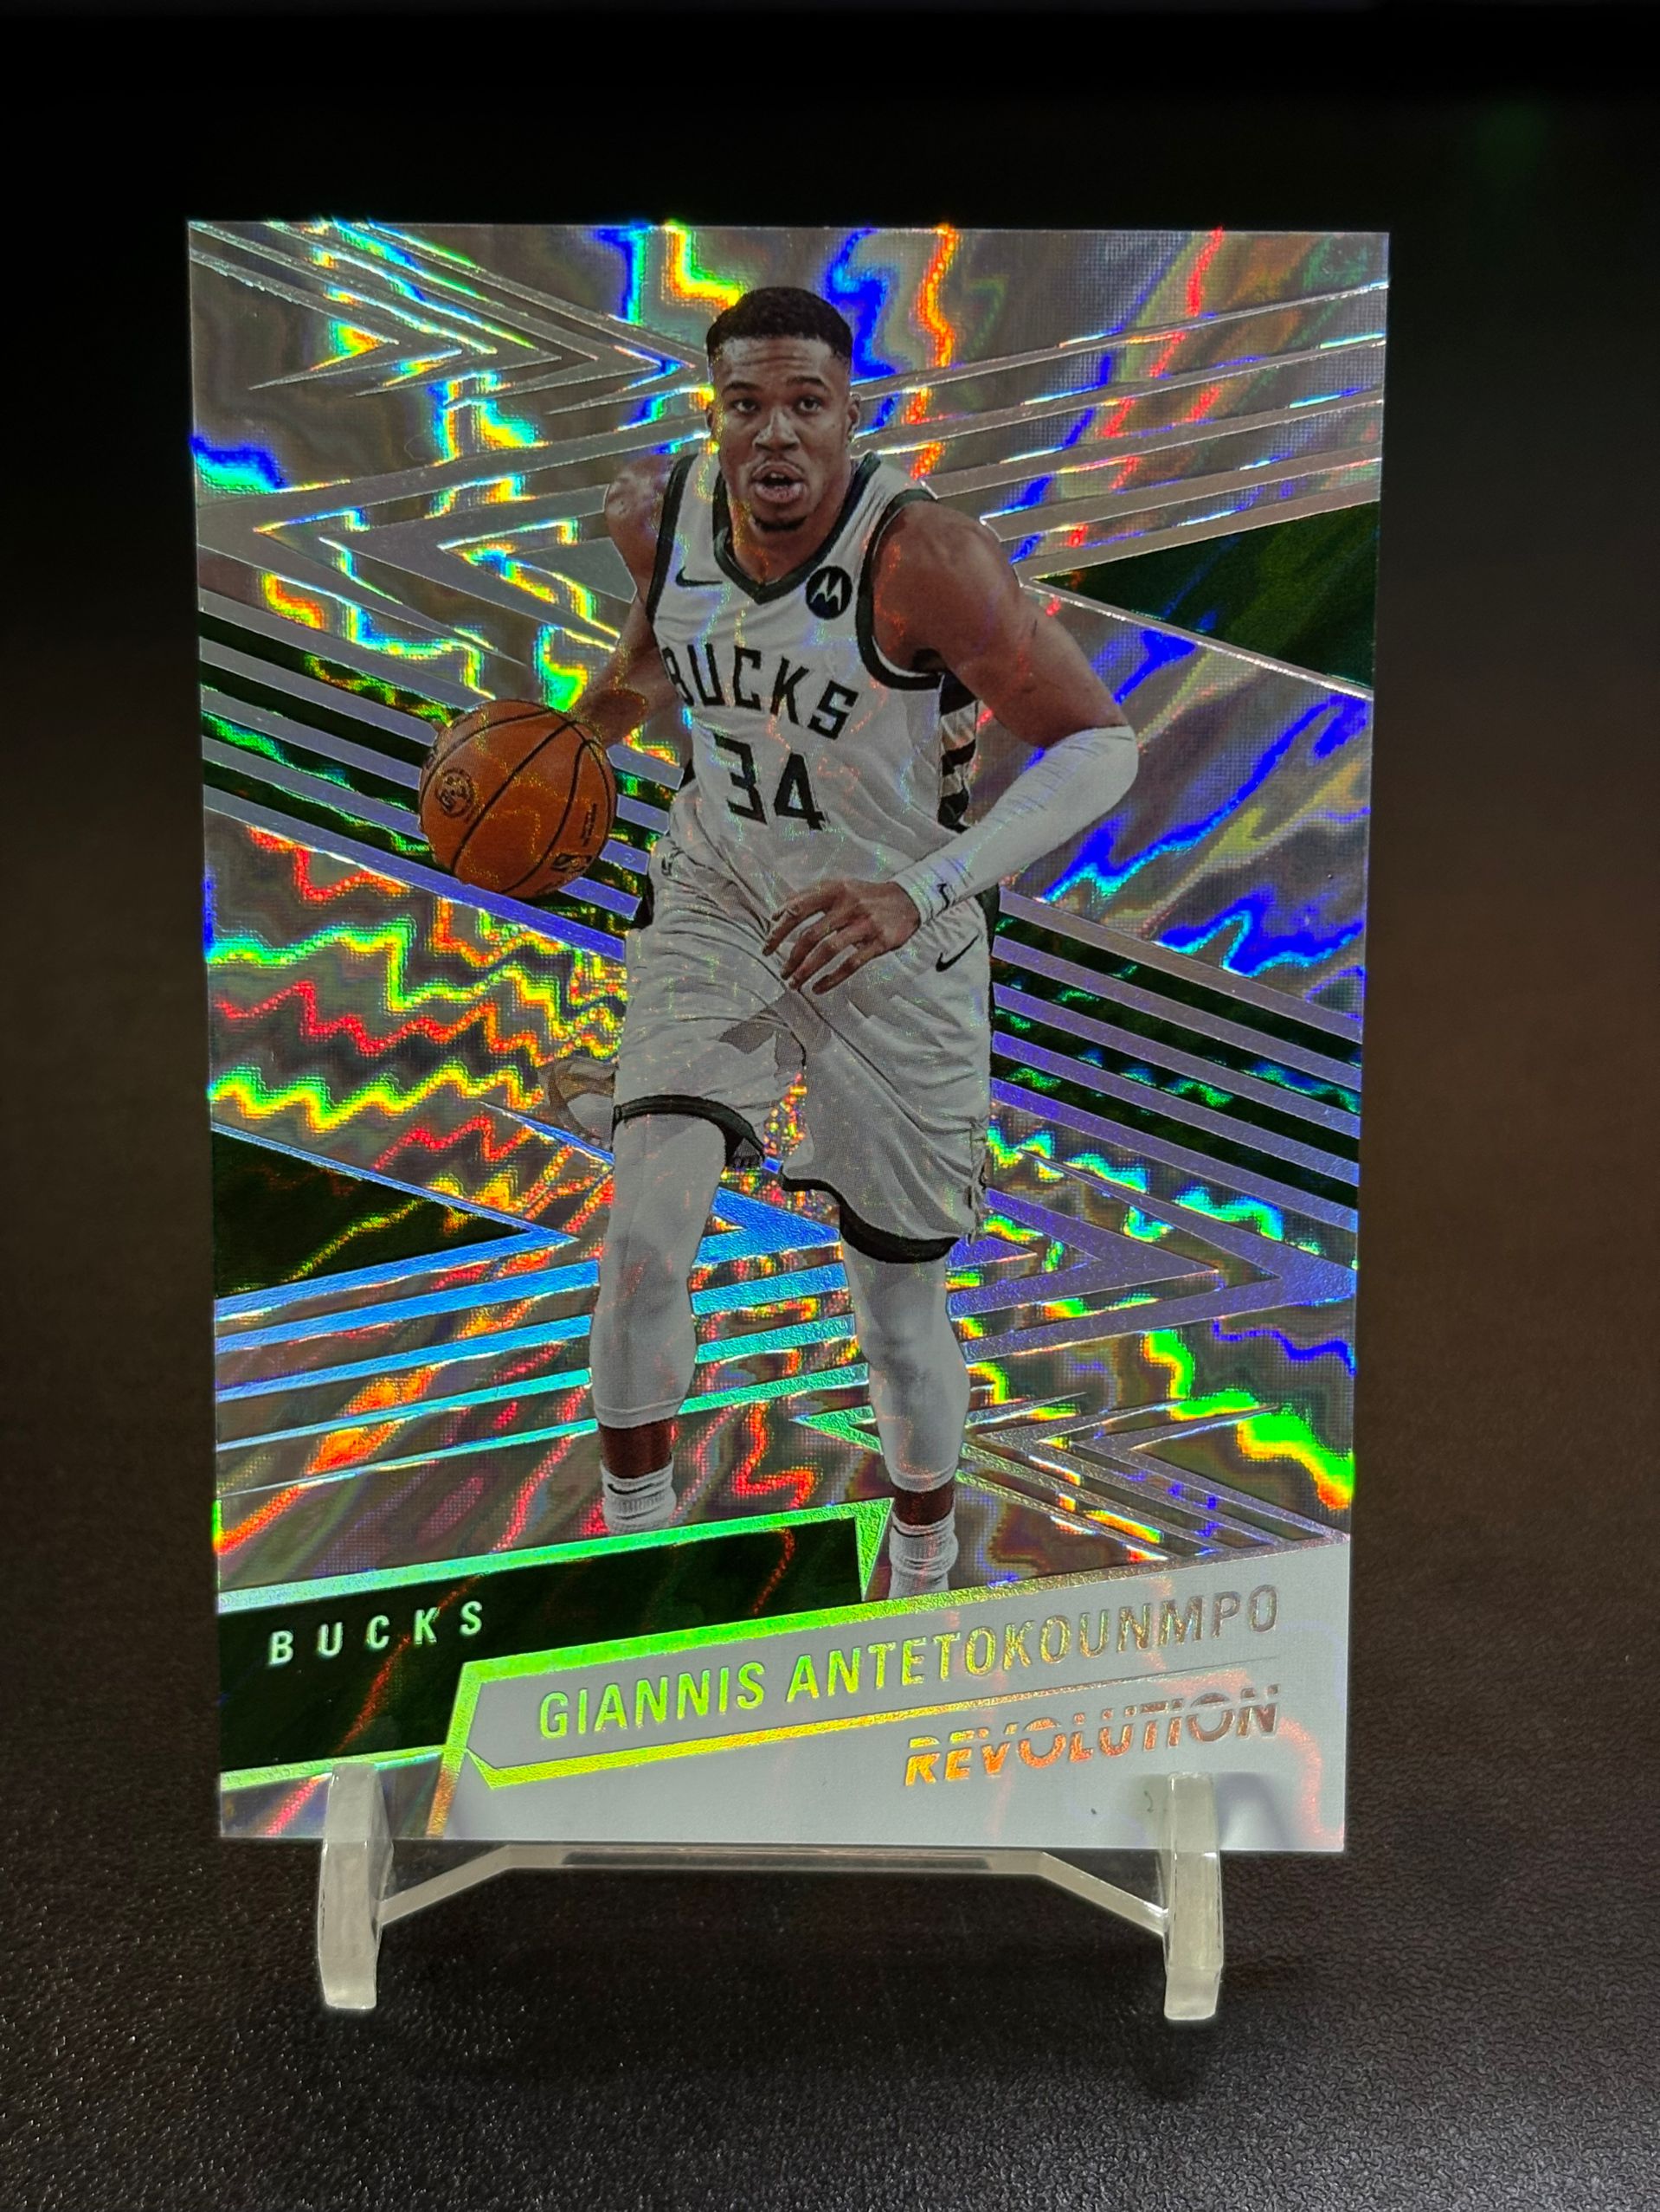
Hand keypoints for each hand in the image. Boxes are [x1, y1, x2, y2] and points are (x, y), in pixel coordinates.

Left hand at [764, 877, 921, 994]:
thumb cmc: (866, 895)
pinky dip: (832, 978)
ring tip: (794, 983)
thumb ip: (808, 897)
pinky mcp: (879, 942)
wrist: (908, 899)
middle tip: (781, 972)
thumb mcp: (839, 887)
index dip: (780, 929)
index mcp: (835, 890)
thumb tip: (777, 914)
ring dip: (807, 970)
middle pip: (811, 934)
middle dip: (791, 957)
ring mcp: (865, 925)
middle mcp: (848, 906)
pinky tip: (819, 987)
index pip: (799, 910)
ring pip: (828, 951)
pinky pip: (851, 964)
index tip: (767, 945)